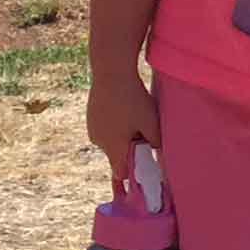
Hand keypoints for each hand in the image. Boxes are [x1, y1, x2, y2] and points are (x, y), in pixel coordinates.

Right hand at [87, 70, 158, 196]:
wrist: (111, 73)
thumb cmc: (133, 99)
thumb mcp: (151, 122)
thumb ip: (155, 143)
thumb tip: (159, 156)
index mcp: (113, 147)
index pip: (120, 173)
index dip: (131, 177)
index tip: (141, 175)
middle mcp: (99, 141)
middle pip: (118, 154)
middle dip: (131, 148)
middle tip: (144, 132)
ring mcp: (92, 128)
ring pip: (111, 140)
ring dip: (123, 135)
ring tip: (133, 115)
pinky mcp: (90, 116)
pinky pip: (105, 127)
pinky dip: (115, 124)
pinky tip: (123, 108)